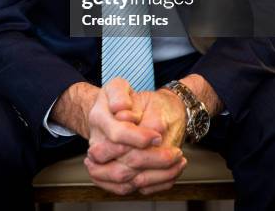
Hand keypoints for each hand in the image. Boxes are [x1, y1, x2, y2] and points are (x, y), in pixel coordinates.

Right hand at [86, 80, 186, 194]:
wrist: (109, 113)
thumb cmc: (118, 98)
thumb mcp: (118, 86)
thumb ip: (119, 94)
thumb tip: (122, 109)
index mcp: (99, 118)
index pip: (117, 134)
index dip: (139, 137)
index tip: (158, 136)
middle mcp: (96, 144)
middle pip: (121, 165)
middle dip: (153, 160)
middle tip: (176, 151)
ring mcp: (100, 162)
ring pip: (124, 181)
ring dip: (156, 175)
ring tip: (177, 161)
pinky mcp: (109, 176)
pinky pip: (126, 188)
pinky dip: (151, 184)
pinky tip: (170, 172)